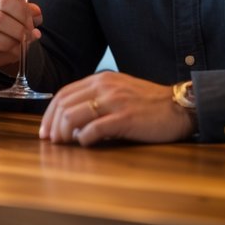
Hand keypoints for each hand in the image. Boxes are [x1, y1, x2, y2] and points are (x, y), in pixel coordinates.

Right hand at [0, 0, 41, 72]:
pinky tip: (14, 54)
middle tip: (30, 37)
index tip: (32, 23)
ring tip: (23, 46)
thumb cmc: (8, 15)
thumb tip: (36, 16)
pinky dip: (5, 57)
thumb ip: (30, 10)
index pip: (5, 0)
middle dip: (19, 31)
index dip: (22, 14)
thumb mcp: (20, 7)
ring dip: (12, 45)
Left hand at [39, 72, 195, 146]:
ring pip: (73, 116)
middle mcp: (104, 86)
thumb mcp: (119, 91)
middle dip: (52, 125)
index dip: (49, 114)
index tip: (45, 131)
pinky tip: (87, 144)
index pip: (64, 94)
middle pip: (64, 105)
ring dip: (64, 134)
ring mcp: (115, 101)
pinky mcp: (125, 118)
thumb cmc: (149, 104)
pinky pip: (94, 130)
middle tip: (50, 141)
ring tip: (65, 145)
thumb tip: (71, 120)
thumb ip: (97, 98)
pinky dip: (85, 140)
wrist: (180, 107)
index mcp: (101, 79)